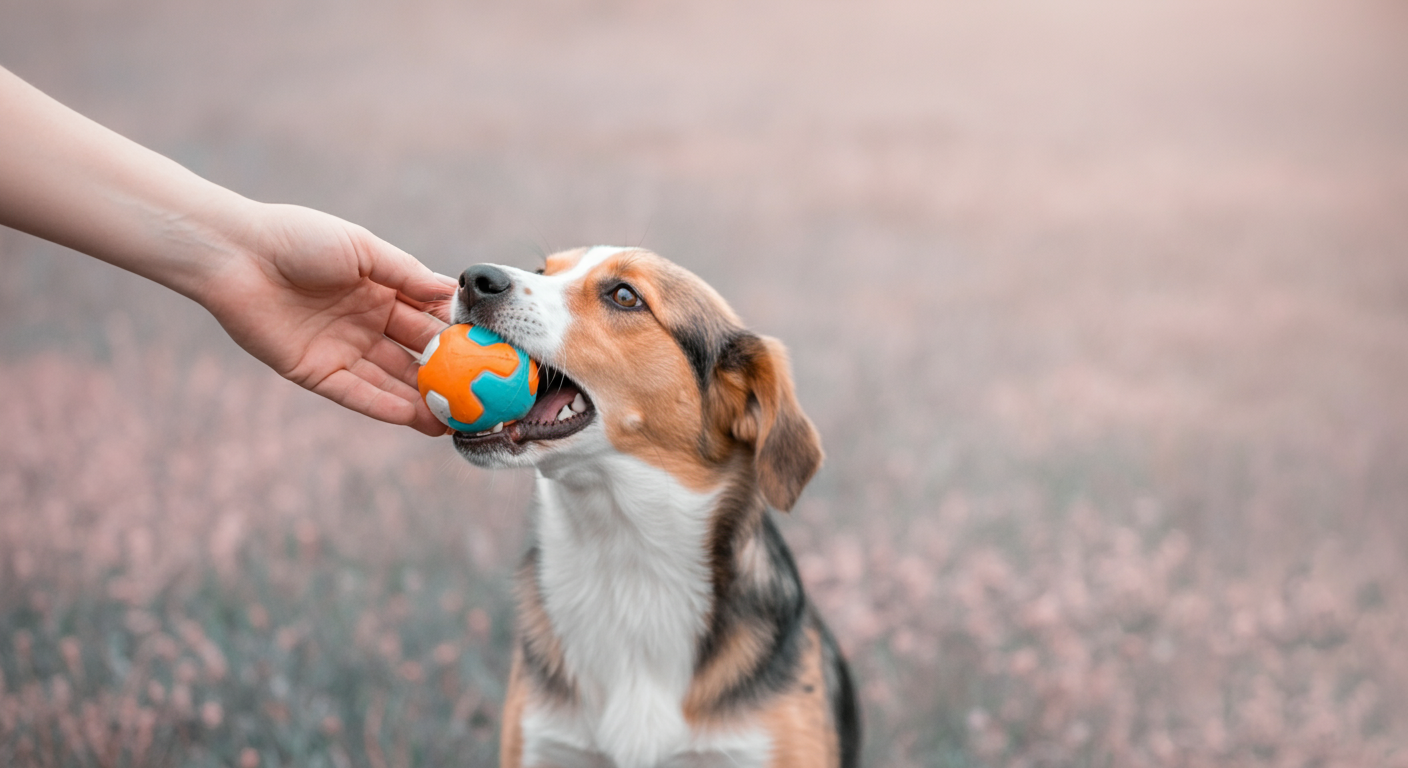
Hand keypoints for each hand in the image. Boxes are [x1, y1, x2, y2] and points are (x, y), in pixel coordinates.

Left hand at [197, 203, 455, 435]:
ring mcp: (342, 350)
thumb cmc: (299, 238)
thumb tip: (453, 296)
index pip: (428, 319)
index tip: (490, 354)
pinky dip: (386, 406)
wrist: (236, 254)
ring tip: (455, 420)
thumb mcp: (362, 249)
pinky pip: (357, 394)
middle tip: (480, 396)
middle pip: (414, 357)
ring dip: (422, 402)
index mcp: (380, 291)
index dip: (457, 337)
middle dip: (448, 377)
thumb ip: (406, 274)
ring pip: (391, 382)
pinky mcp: (316, 372)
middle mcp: (365, 324)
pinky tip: (416, 417)